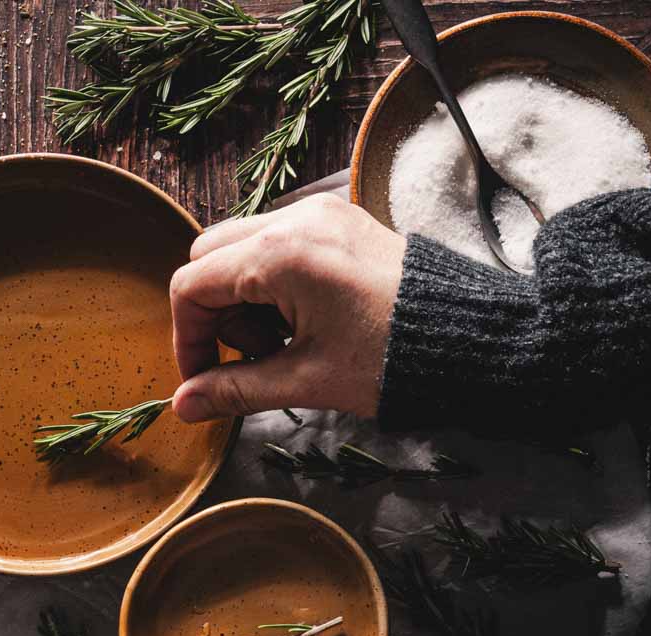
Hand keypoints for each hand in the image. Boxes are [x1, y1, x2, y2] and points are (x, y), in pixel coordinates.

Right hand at [169, 193, 405, 422]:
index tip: (204, 378)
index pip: (193, 285)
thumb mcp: (304, 380)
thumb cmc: (391, 358)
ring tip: (283, 342)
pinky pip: (278, 243)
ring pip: (240, 247)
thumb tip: (184, 406)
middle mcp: (294, 219)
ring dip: (242, 299)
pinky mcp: (338, 222)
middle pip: (209, 257)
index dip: (189, 339)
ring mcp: (319, 215)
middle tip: (250, 358)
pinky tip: (301, 321)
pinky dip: (271, 283)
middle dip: (214, 313)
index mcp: (280, 255)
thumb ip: (236, 389)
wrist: (465, 336)